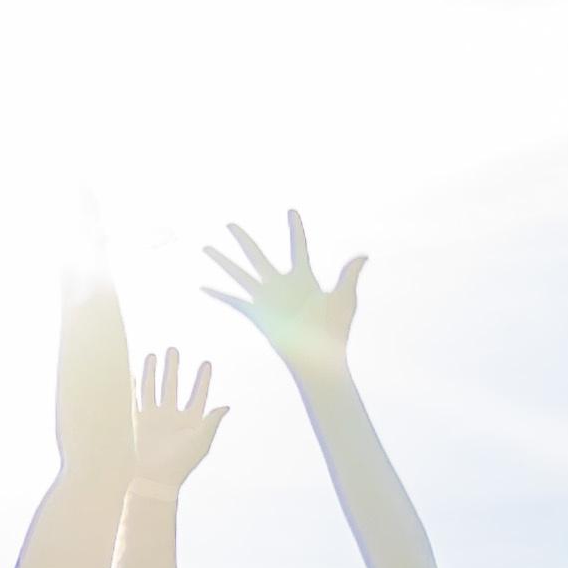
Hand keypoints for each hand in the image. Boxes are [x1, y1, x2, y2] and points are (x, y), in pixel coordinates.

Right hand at [128, 352, 224, 491]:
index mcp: (191, 421)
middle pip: (173, 386)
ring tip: (153, 354)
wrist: (156, 477)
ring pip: (154, 389)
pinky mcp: (140, 421)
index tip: (206, 363)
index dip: (202, 379)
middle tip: (173, 349)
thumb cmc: (182, 462)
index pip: (198, 394)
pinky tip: (134, 373)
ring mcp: (155, 418)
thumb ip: (211, 421)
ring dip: (153, 372)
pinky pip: (137, 399)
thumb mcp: (201, 440)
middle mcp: (173, 416)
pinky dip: (136, 386)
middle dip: (173, 368)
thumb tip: (226, 406)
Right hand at [203, 212, 363, 379]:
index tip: (291, 211)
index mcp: (303, 279)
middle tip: (230, 224)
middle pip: (257, 256)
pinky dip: (219, 294)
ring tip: (207, 248)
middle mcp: (281, 286)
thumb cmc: (334, 330)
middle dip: (243, 240)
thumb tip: (364, 254)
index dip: (295, 229)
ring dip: (222, 262)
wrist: (318, 357)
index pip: (298, 247)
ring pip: (239, 274)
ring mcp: (267, 300)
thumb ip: (349, 275)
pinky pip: (234, 301)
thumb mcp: (344, 298)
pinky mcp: (257, 314)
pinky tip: (203, 287)